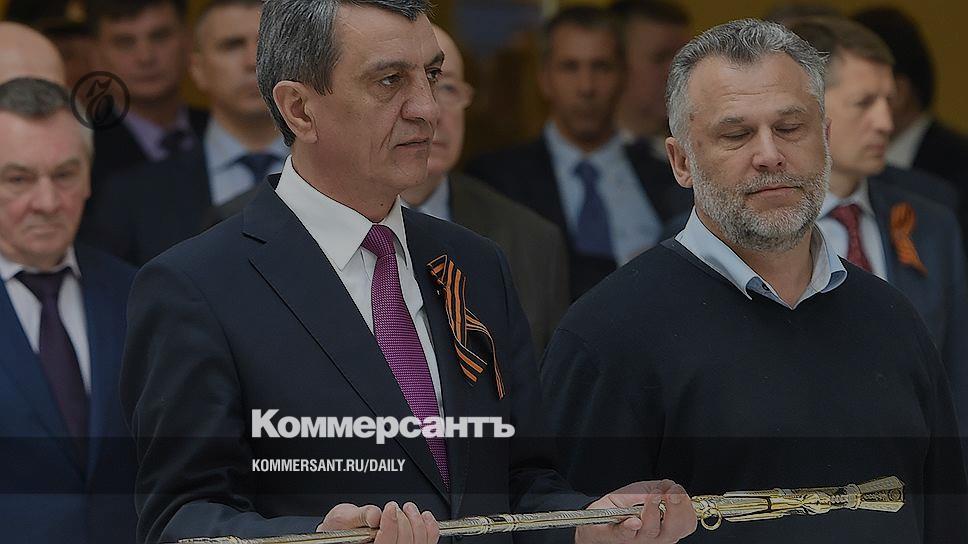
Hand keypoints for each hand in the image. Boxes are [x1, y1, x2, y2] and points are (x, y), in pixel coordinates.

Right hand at [317, 501, 439, 543]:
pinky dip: (430, 526)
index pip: (386, 543)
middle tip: (394, 507)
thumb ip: (359, 515)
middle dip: (402, 520)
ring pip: (420, 542)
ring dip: (417, 521)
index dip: (391, 524)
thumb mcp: (343, 518)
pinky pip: (429, 541)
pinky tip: (423, 516)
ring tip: (408, 508)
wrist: (344, 529)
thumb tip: (375, 514)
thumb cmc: (341, 528)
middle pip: (405, 542)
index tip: (389, 508)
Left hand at [575, 480, 696, 543]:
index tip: (679, 491)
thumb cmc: (621, 507)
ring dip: (654, 512)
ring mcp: (636, 538)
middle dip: (676, 511)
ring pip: (650, 531)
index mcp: (663, 527)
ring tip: (653, 496)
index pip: (685, 524)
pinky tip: (634, 521)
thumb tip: (671, 485)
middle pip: (672, 531)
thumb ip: (659, 488)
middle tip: (672, 494)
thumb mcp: (643, 492)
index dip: (686, 508)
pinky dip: (630, 527)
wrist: (596, 518)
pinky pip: (625, 533)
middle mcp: (653, 536)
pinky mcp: (617, 535)